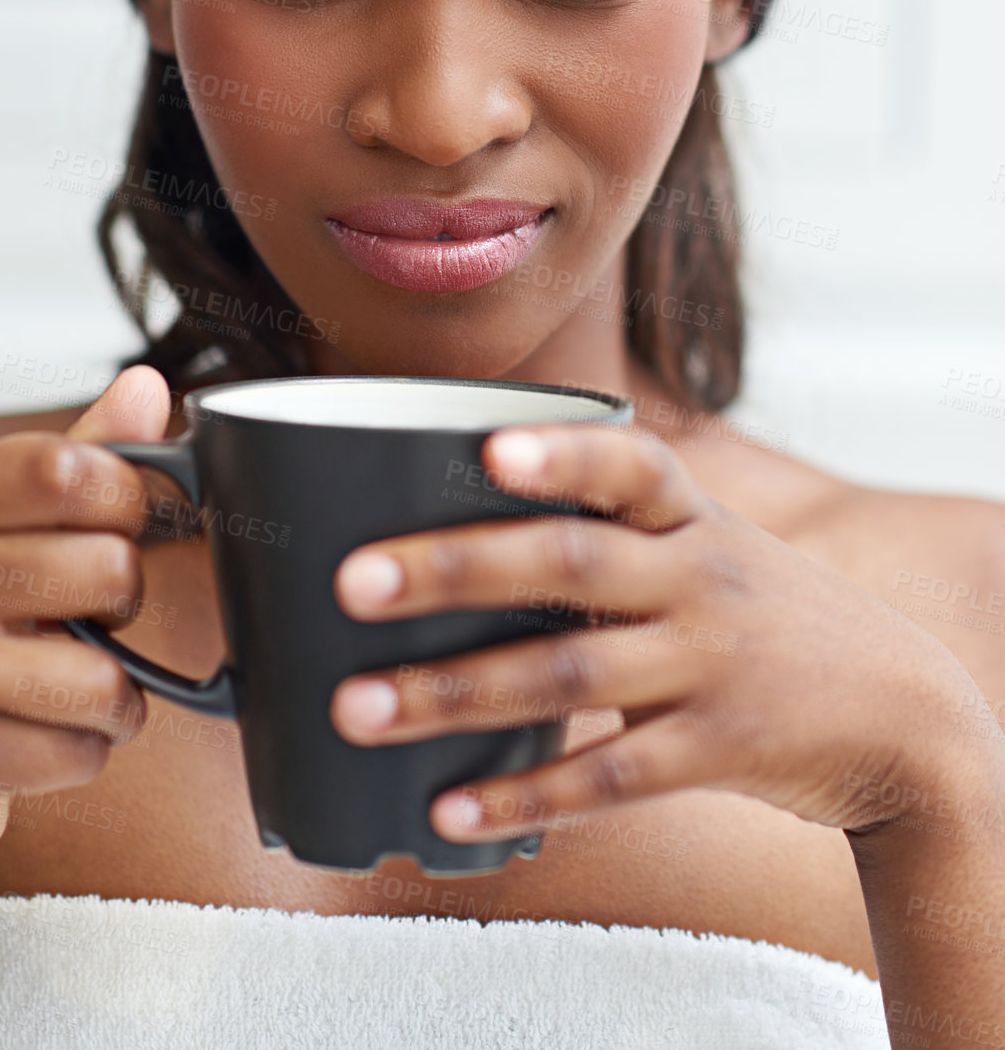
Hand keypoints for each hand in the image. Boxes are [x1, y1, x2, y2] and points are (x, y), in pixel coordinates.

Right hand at [0, 367, 170, 883]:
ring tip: (61, 682)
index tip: (122, 521)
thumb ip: (81, 458)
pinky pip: (81, 751)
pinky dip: (81, 751)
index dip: (126, 497)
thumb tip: (147, 387)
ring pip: (104, 676)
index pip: (66, 469)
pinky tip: (34, 734)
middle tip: (80, 614)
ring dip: (111, 694)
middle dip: (124, 601)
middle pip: (108, 567)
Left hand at [328, 424, 979, 845]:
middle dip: (456, 569)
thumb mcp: (705, 546)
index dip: (560, 454)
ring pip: (570, 673)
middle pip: (570, 563)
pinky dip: (526, 796)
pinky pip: (611, 777)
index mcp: (688, 516)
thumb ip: (605, 532)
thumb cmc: (756, 612)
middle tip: (354, 582)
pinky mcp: (718, 750)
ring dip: (455, 691)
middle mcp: (698, 577)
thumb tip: (448, 526)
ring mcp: (710, 664)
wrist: (900, 710)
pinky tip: (449, 807)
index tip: (487, 447)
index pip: (628, 464)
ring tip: (357, 707)